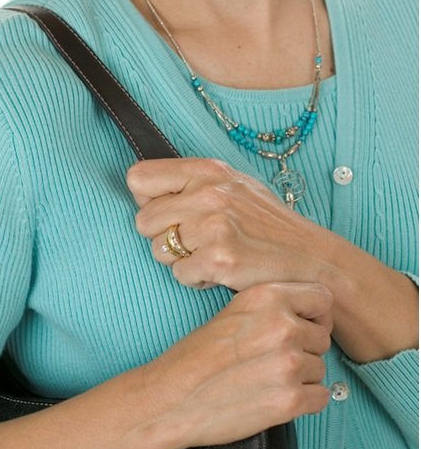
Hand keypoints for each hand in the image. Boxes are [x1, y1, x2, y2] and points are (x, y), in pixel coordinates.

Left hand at [129, 157, 327, 291]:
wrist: (310, 259)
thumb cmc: (267, 224)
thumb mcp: (232, 185)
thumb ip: (190, 182)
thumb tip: (141, 187)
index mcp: (206, 170)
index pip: (138, 177)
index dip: (147, 199)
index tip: (168, 211)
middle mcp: (207, 192)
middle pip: (143, 220)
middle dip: (163, 236)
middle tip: (195, 241)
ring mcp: (213, 225)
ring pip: (158, 250)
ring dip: (179, 260)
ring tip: (210, 254)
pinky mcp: (219, 258)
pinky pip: (179, 274)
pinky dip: (196, 279)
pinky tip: (220, 271)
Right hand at [145, 281, 332, 447]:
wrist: (173, 396)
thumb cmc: (197, 356)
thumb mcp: (234, 311)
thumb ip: (273, 307)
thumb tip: (309, 314)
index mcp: (266, 296)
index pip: (322, 298)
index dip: (315, 315)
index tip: (304, 325)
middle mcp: (282, 325)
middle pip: (322, 337)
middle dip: (305, 349)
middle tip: (273, 359)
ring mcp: (288, 363)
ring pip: (321, 368)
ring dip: (302, 377)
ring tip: (267, 378)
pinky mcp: (290, 400)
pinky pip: (321, 397)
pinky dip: (304, 401)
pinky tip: (275, 396)